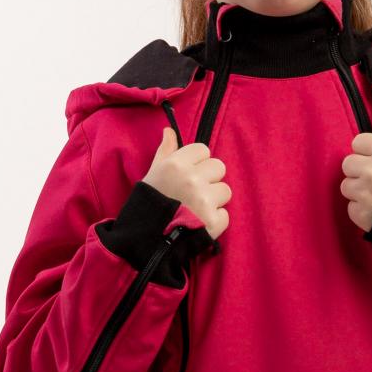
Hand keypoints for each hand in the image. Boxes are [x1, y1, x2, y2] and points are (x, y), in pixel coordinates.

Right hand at [144, 125, 230, 239]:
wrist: (146, 241)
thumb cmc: (149, 205)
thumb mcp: (153, 174)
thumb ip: (165, 151)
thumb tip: (170, 130)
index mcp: (176, 165)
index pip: (203, 150)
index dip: (197, 162)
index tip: (188, 175)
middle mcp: (192, 179)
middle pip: (219, 167)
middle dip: (209, 179)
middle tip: (194, 194)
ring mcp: (204, 200)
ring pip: (225, 190)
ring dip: (214, 200)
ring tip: (197, 210)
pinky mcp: (213, 221)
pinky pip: (225, 215)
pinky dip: (215, 221)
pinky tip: (199, 224)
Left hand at [339, 117, 371, 232]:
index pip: (358, 141)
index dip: (366, 150)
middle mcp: (371, 171)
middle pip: (348, 163)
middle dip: (359, 169)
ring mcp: (364, 193)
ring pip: (346, 186)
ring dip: (357, 190)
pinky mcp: (360, 214)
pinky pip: (350, 207)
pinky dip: (360, 209)